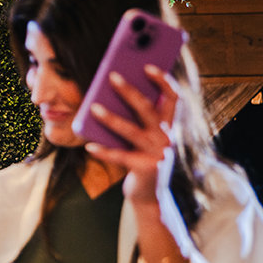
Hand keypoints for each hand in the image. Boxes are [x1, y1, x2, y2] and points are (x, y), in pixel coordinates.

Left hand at [84, 65, 179, 204]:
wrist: (150, 197)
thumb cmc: (143, 161)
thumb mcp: (145, 139)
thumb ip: (139, 121)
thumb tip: (113, 96)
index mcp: (170, 126)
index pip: (173, 97)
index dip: (163, 80)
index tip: (148, 65)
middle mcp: (167, 137)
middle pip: (148, 109)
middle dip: (129, 91)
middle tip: (111, 76)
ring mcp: (156, 154)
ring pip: (131, 131)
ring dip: (110, 118)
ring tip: (93, 108)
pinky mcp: (143, 168)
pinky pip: (119, 157)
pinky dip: (103, 151)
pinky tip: (89, 146)